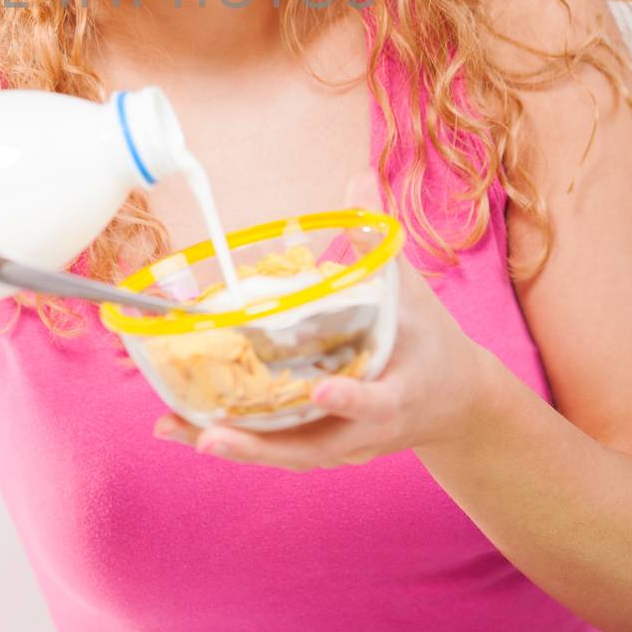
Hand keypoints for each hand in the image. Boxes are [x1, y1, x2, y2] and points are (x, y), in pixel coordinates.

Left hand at [152, 169, 490, 470]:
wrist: (457, 405)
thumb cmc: (434, 342)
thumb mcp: (415, 291)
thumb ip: (380, 240)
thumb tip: (359, 177)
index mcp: (399, 394)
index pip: (377, 402)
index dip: (351, 399)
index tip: (322, 390)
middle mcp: (367, 432)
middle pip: (311, 448)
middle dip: (260, 446)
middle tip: (211, 436)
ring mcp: (343, 446)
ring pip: (285, 454)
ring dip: (231, 446)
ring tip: (175, 429)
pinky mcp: (323, 446)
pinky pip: (276, 447)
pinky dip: (234, 440)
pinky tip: (186, 428)